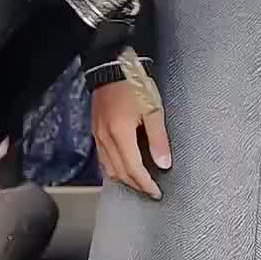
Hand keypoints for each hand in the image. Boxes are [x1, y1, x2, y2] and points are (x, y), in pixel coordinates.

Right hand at [92, 81, 171, 200]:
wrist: (112, 67)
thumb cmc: (136, 85)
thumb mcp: (153, 110)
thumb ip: (159, 139)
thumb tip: (164, 164)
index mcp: (120, 134)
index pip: (133, 169)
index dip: (145, 184)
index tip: (157, 193)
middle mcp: (106, 139)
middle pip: (120, 173)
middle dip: (136, 185)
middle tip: (150, 192)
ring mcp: (98, 136)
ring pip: (109, 168)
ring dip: (124, 179)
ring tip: (139, 184)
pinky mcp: (96, 132)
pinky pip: (103, 158)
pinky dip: (114, 168)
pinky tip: (123, 168)